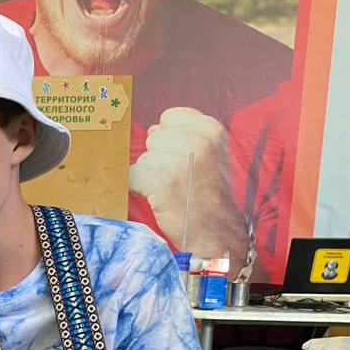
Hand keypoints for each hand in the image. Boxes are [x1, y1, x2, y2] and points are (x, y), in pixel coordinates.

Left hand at [129, 107, 249, 265]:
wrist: (217, 232)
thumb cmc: (208, 194)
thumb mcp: (211, 154)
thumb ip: (186, 136)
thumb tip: (150, 130)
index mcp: (210, 129)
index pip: (169, 117)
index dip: (169, 140)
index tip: (182, 159)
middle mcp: (196, 141)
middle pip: (153, 137)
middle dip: (159, 158)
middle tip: (178, 179)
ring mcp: (178, 160)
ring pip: (143, 158)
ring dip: (150, 175)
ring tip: (172, 190)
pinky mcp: (160, 181)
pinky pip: (132, 176)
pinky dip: (139, 189)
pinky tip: (160, 198)